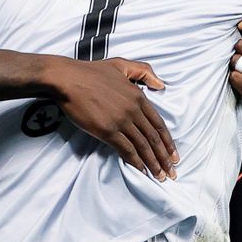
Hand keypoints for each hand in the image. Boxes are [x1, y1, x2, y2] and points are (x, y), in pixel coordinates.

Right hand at [47, 57, 177, 179]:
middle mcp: (133, 110)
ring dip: (153, 163)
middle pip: (153, 138)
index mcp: (138, 96)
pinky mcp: (107, 130)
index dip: (168, 142)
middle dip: (164, 158)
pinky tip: (141, 170)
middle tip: (171, 172)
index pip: (158, 124)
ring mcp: (121, 121)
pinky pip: (126, 149)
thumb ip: (143, 71)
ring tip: (160, 176)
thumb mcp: (121, 65)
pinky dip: (136, 161)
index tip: (173, 155)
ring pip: (142, 146)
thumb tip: (161, 85)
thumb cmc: (90, 71)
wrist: (67, 78)